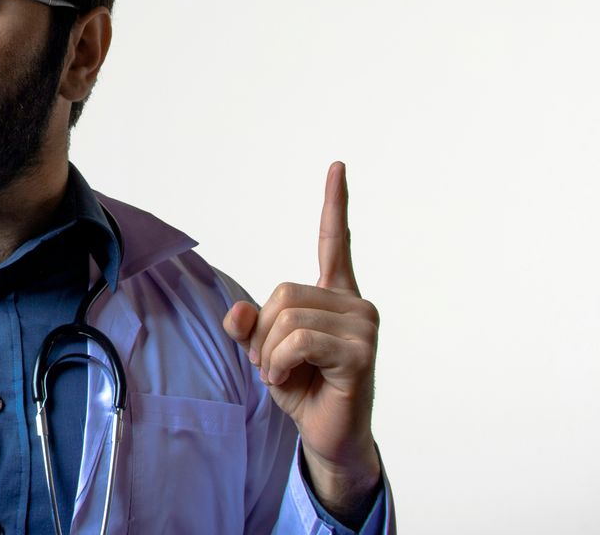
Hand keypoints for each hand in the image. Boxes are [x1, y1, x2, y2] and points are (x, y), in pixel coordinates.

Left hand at [222, 162, 381, 519]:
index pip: (334, 241)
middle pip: (281, 294)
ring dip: (271, 355)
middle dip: (264, 336)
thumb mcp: (264, 353)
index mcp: (335, 296)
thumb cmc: (303, 389)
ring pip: (286, 319)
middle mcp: (355, 304)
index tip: (337, 165)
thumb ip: (247, 327)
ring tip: (288, 375)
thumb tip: (236, 313)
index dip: (334, 203)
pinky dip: (281, 365)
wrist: (328, 435)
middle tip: (277, 365)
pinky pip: (298, 342)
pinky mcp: (361, 352)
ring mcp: (363, 326)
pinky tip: (294, 382)